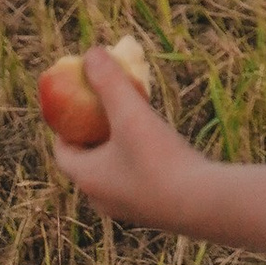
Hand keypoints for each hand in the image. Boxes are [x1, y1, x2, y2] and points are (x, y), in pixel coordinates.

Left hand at [48, 46, 209, 232]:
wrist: (202, 204)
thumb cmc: (159, 159)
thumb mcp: (131, 113)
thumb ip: (109, 81)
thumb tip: (91, 52)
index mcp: (88, 179)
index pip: (63, 153)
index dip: (65, 127)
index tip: (75, 105)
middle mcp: (101, 198)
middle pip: (87, 162)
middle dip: (93, 134)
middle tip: (106, 109)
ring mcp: (127, 209)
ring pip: (112, 173)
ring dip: (117, 148)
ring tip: (134, 122)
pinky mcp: (152, 212)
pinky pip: (133, 182)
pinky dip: (136, 162)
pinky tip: (159, 146)